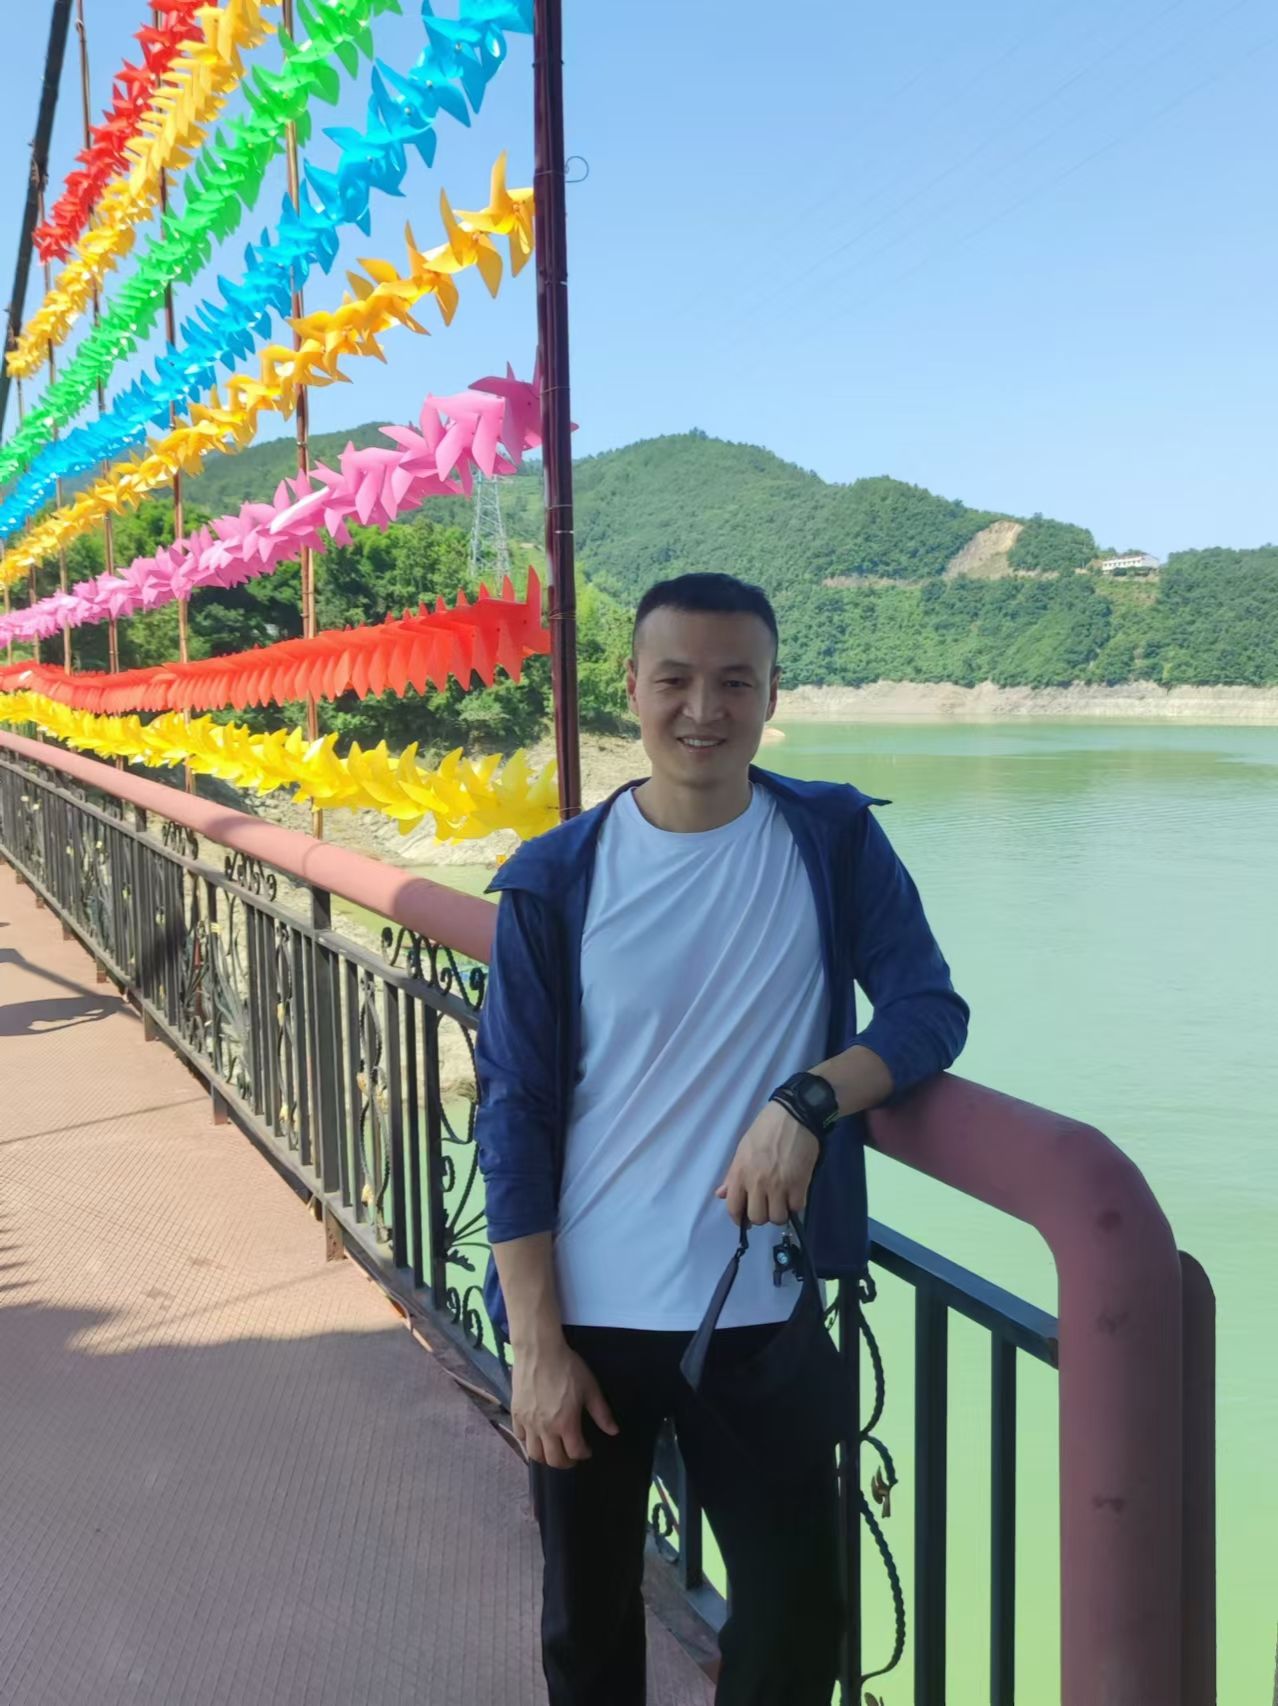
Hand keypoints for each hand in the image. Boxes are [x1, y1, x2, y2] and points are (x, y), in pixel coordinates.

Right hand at [511, 1335, 619, 1469]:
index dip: (584, 1454)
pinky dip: (529, 1441)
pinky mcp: (516, 1414)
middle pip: (554, 1459)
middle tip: (572, 1455)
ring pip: (534, 1454)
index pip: (575, 1452)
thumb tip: (613, 1431)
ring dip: (546, 1457)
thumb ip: (601, 1412)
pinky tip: (536, 1435)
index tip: (587, 1450)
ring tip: (553, 1450)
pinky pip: (520, 1437)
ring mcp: (528, 1423)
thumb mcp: (590, 1388)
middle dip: (566, 1462)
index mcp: (566, 1423)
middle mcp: (545, 1428)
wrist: (539, 1351)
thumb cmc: (567, 1367)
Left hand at [716, 1101, 819, 1225]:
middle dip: (761, 1215)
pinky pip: (796, 1208)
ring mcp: (779, 1185)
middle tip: (767, 1204)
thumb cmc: (765, 1129)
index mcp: (740, 1173)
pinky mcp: (799, 1184)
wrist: (794, 1115)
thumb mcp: (742, 1149)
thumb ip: (732, 1175)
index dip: (739, 1218)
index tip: (745, 1219)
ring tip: (782, 1201)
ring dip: (779, 1212)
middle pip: (757, 1217)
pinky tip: (794, 1194)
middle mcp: (757, 1183)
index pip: (733, 1208)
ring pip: (777, 1217)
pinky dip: (795, 1205)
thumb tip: (720, 1194)